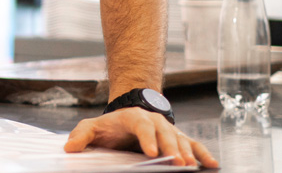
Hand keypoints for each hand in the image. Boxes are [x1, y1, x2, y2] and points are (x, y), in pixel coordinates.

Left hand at [63, 108, 218, 168]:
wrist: (126, 115)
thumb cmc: (109, 126)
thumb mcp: (91, 127)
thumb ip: (81, 135)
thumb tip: (69, 148)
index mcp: (133, 118)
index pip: (142, 125)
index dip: (147, 138)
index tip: (151, 152)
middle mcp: (155, 122)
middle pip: (166, 133)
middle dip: (172, 148)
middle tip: (177, 163)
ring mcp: (168, 130)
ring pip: (181, 140)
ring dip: (188, 153)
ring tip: (192, 166)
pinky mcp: (177, 139)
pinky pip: (193, 145)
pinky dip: (203, 154)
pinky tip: (212, 164)